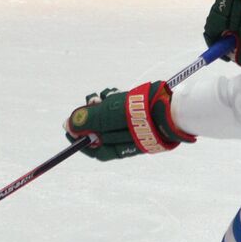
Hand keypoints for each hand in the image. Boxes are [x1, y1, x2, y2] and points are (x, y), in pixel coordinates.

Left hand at [64, 81, 194, 160]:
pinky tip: (117, 92)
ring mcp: (137, 129)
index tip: (68, 126)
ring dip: (104, 104)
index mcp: (119, 148)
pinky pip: (124, 111)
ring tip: (105, 93)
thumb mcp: (108, 116)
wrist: (173, 108)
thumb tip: (67, 125)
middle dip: (92, 114)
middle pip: (101, 131)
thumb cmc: (140, 114)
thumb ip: (87, 120)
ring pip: (112, 118)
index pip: (93, 149)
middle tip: (91, 100)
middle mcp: (127, 141)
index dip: (78, 138)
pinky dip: (117, 102)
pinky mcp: (144, 117)